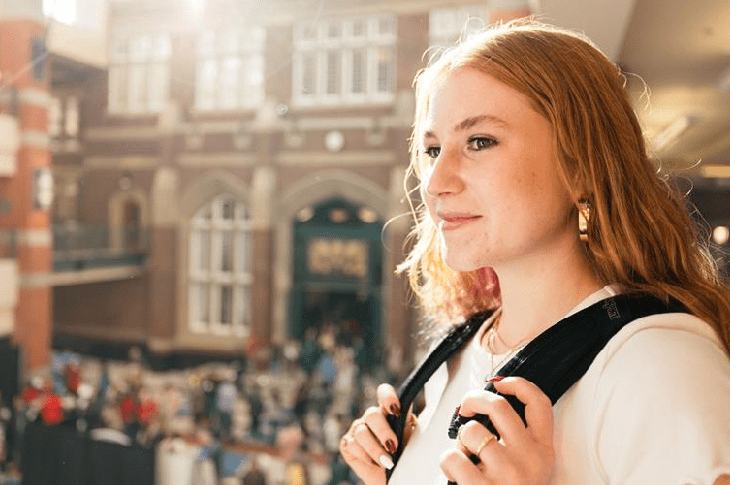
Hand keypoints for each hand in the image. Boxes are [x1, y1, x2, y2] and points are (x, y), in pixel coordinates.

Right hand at [339, 383, 401, 484]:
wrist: (391, 477)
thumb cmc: (404, 456)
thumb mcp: (409, 439)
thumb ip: (406, 425)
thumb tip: (408, 414)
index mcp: (388, 411)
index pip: (384, 393)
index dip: (387, 397)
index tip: (396, 409)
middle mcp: (371, 417)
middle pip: (372, 414)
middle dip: (383, 431)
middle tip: (393, 447)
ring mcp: (358, 429)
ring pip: (361, 432)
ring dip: (375, 449)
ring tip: (387, 462)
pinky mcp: (348, 443)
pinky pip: (353, 446)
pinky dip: (366, 457)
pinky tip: (375, 464)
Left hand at [440, 377, 554, 484]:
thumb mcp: (532, 468)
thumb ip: (520, 440)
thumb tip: (489, 401)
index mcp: (544, 451)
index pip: (539, 402)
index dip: (518, 383)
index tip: (499, 384)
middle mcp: (530, 459)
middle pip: (498, 406)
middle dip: (473, 399)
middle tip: (465, 407)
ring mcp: (508, 474)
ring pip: (470, 430)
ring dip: (459, 440)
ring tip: (465, 456)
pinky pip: (452, 456)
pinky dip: (447, 461)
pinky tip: (456, 473)